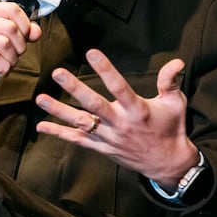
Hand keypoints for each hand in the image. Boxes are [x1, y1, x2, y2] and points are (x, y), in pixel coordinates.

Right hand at [0, 1, 41, 127]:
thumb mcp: (9, 37)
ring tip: (7, 62)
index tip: (24, 37)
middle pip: (10, 28)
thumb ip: (25, 31)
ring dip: (11, 59)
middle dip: (19, 46)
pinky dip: (2, 67)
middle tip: (15, 53)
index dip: (25, 26)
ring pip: (4, 44)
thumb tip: (35, 31)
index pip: (13, 9)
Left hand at [35, 49, 197, 186]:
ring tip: (40, 98)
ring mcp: (109, 138)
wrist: (168, 164)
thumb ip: (170, 81)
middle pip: (94, 104)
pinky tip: (42, 125)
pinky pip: (78, 141)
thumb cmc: (172, 128)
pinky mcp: (102, 149)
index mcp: (138, 110)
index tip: (91, 52)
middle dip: (74, 89)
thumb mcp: (175, 103)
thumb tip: (176, 61)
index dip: (105, 69)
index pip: (119, 86)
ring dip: (59, 111)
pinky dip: (59, 133)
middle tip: (58, 73)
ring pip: (80, 123)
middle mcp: (120, 124)